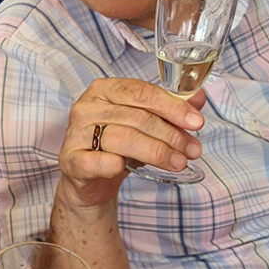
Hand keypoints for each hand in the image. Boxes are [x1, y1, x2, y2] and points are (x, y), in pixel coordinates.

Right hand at [58, 78, 204, 208]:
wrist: (90, 179)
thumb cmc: (119, 146)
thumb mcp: (145, 125)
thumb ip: (169, 110)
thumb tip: (197, 98)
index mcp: (103, 89)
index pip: (141, 92)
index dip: (171, 107)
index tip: (197, 122)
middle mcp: (86, 106)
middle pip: (136, 117)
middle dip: (170, 134)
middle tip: (192, 150)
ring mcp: (76, 133)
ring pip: (121, 138)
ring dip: (155, 151)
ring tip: (178, 162)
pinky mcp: (70, 159)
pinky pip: (94, 160)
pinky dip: (111, 164)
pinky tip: (125, 167)